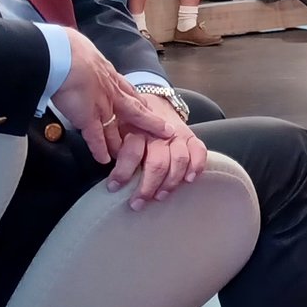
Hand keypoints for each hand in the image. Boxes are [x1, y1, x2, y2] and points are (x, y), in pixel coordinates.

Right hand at [57, 31, 174, 168]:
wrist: (63, 55)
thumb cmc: (70, 50)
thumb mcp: (87, 54)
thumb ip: (89, 63)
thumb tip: (81, 58)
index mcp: (110, 77)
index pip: (130, 93)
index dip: (140, 103)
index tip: (150, 111)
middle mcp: (111, 93)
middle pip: (135, 112)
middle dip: (150, 125)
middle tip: (164, 135)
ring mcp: (101, 107)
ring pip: (117, 129)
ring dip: (122, 143)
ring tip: (130, 156)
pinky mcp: (87, 118)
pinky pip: (97, 138)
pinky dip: (100, 150)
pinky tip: (104, 160)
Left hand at [103, 92, 208, 210]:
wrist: (156, 103)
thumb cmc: (134, 123)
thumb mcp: (119, 128)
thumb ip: (114, 145)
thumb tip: (107, 167)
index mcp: (138, 129)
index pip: (131, 152)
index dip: (122, 172)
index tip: (113, 187)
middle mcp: (159, 133)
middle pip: (157, 163)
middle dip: (147, 187)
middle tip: (137, 203)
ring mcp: (178, 135)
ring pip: (179, 161)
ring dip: (170, 182)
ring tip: (160, 196)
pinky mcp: (191, 137)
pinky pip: (199, 151)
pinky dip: (196, 166)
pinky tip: (189, 180)